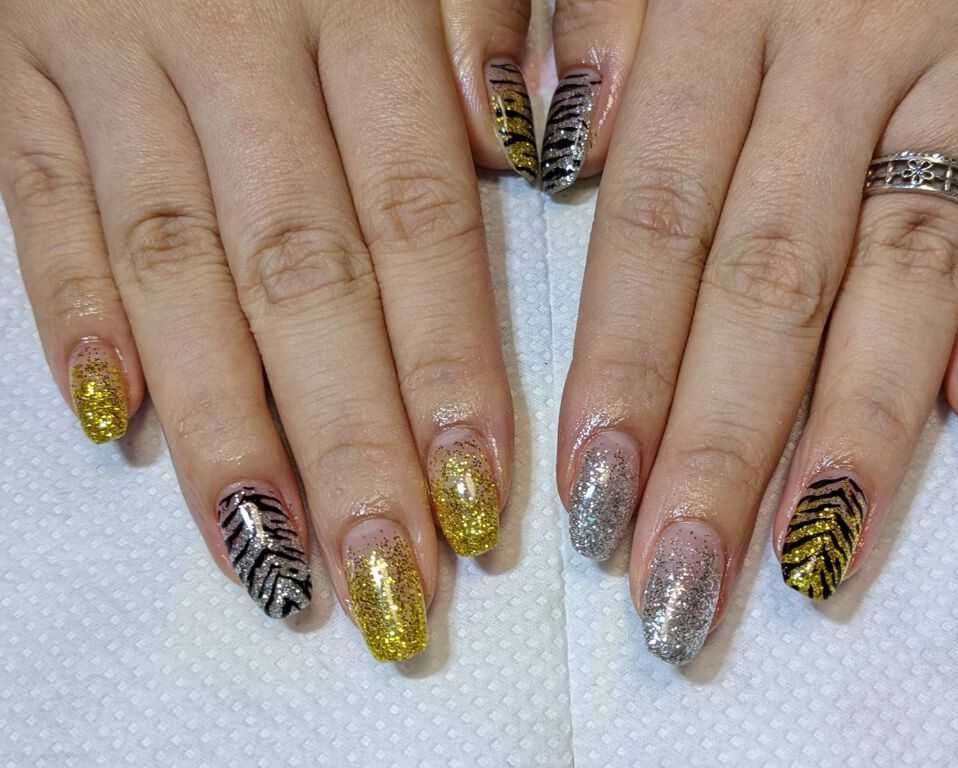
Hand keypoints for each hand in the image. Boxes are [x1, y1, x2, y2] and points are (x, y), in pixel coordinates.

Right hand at [0, 0, 537, 661]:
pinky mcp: (14, 60)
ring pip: (172, 269)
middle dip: (350, 445)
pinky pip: (33, 200)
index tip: (484, 505)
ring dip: (224, 427)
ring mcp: (105, 47)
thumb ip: (484, 15)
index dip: (451, 372)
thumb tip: (524, 150)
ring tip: (273, 560)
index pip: (418, 225)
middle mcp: (230, 32)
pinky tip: (117, 426)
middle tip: (393, 583)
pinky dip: (73, 313)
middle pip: (302, 279)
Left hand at [550, 0, 957, 662]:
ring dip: (857, 427)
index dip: (622, 372)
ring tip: (808, 560)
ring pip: (903, 272)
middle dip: (722, 448)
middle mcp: (842, 43)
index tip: (589, 501)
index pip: (656, 230)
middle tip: (678, 588)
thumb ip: (600, 18)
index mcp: (722, 7)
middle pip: (768, 285)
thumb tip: (558, 147)